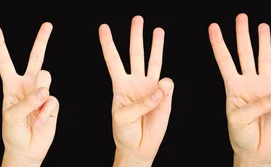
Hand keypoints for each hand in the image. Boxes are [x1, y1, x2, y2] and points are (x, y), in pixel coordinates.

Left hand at [0, 23, 59, 166]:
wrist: (26, 149)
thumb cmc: (12, 132)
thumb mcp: (11, 116)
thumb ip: (26, 102)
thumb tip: (44, 91)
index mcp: (11, 85)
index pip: (5, 62)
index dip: (0, 46)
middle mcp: (27, 86)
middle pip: (36, 58)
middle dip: (42, 40)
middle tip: (48, 25)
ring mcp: (41, 94)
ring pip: (46, 78)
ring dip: (40, 92)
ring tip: (34, 109)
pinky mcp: (52, 104)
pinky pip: (52, 100)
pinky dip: (45, 112)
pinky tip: (40, 122)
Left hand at [99, 16, 174, 166]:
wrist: (138, 146)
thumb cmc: (124, 132)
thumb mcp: (123, 117)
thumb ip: (141, 103)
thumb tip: (162, 87)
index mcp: (120, 85)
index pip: (113, 60)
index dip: (108, 44)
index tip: (103, 28)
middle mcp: (136, 82)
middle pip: (135, 54)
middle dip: (136, 36)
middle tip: (138, 19)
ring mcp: (151, 88)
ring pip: (153, 61)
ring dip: (156, 45)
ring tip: (158, 30)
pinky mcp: (165, 97)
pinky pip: (167, 86)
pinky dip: (166, 87)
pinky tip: (163, 93)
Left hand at [209, 13, 270, 165]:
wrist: (257, 150)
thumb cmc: (241, 136)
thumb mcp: (238, 120)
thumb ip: (255, 106)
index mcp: (233, 87)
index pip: (225, 60)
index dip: (219, 44)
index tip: (213, 27)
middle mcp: (249, 83)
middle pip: (245, 53)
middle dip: (243, 35)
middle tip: (241, 17)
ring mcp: (265, 88)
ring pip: (264, 59)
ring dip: (264, 43)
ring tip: (263, 26)